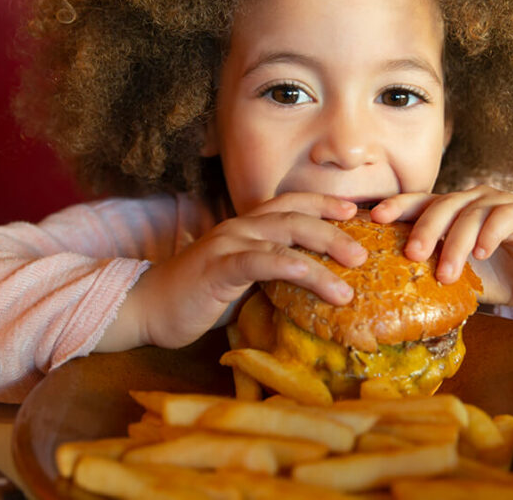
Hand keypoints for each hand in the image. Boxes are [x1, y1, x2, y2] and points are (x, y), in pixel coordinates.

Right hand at [97, 194, 366, 351]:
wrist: (147, 309)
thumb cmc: (197, 298)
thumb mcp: (242, 282)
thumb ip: (271, 275)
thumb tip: (311, 286)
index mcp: (247, 227)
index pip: (292, 204)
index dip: (324, 203)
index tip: (356, 211)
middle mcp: (240, 227)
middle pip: (297, 216)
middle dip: (335, 229)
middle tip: (365, 251)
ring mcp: (228, 244)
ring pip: (285, 235)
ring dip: (324, 249)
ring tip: (353, 272)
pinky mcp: (218, 268)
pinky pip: (260, 261)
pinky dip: (292, 266)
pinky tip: (315, 277)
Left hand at [370, 186, 512, 327]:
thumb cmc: (492, 277)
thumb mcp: (454, 274)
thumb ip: (429, 271)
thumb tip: (387, 288)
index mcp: (450, 210)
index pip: (419, 202)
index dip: (398, 206)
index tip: (376, 218)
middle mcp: (471, 200)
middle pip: (441, 205)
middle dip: (424, 229)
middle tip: (412, 254)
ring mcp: (498, 203)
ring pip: (470, 215)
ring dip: (456, 244)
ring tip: (448, 274)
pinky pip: (502, 218)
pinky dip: (489, 235)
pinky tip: (481, 254)